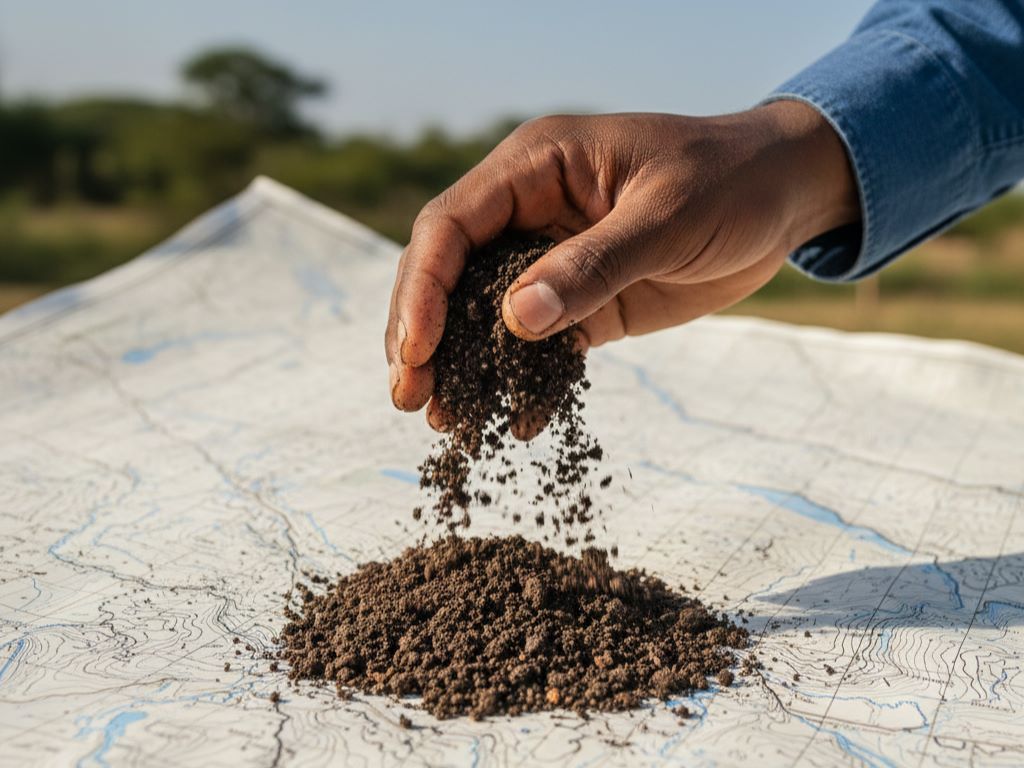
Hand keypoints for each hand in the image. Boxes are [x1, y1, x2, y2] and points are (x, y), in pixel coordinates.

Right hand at [385, 102, 858, 428]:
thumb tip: (514, 320)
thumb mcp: (667, 217)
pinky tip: (514, 422)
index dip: (423, 287)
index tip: (417, 350)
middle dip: (422, 334)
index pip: (452, 224)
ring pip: (481, 313)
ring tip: (443, 421)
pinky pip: (537, 343)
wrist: (784, 198)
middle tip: (408, 398)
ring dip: (460, 365)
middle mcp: (529, 210)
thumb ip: (593, 265)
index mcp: (535, 166)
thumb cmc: (731, 183)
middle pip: (448, 272)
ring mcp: (551, 258)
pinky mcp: (582, 300)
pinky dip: (521, 381)